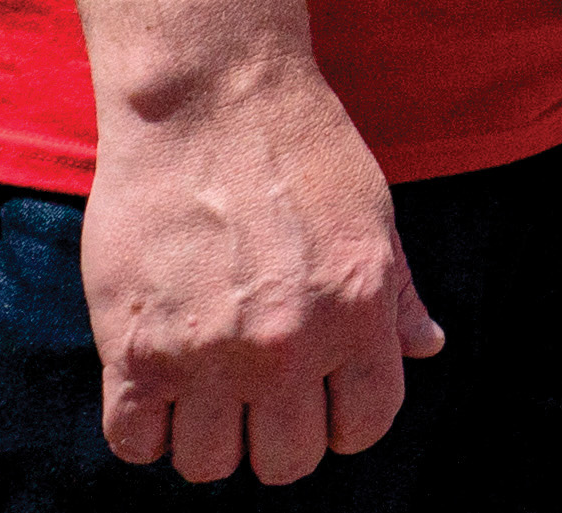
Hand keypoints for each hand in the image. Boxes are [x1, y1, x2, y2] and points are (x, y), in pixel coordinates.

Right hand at [82, 61, 444, 480]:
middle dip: (276, 436)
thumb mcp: (373, 214)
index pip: (364, 426)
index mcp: (358, 311)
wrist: (208, 97)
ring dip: (209, 435)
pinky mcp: (133, 348)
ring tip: (206, 386)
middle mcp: (288, 345)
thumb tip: (428, 347)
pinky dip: (145, 430)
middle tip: (258, 394)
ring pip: (208, 464)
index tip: (320, 399)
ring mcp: (208, 353)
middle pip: (285, 462)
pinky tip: (157, 386)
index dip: (344, 421)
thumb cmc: (299, 147)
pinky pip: (136, 443)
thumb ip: (397, 292)